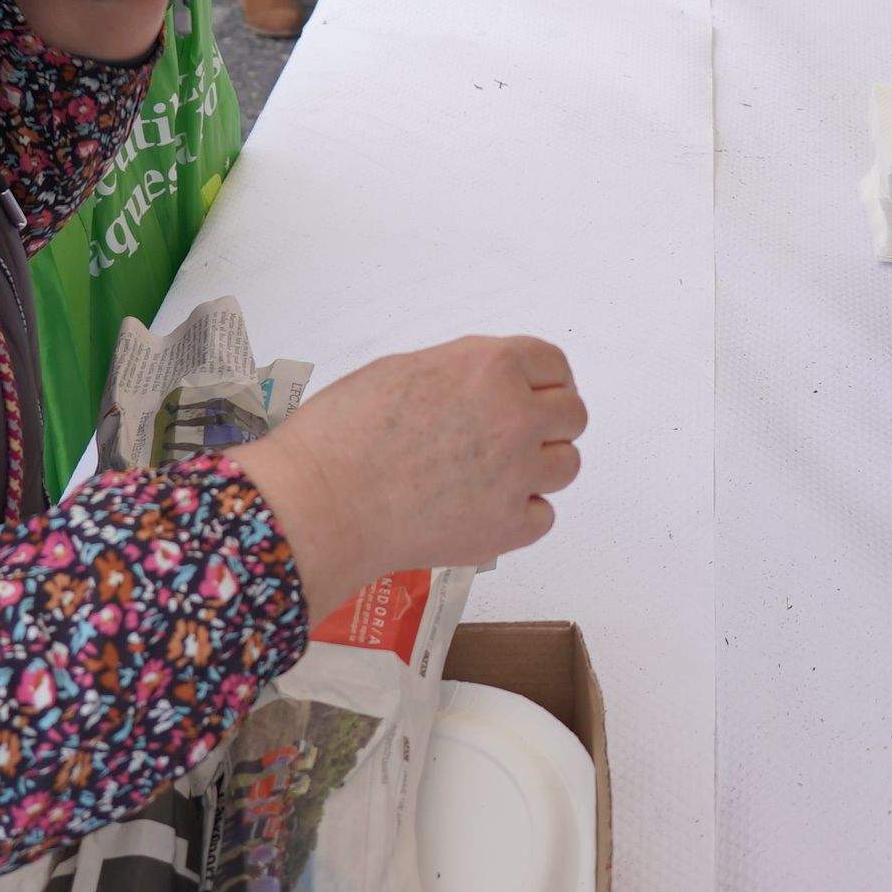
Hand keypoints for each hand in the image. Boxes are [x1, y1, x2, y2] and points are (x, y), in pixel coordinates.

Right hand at [228, 336, 587, 612]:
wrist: (319, 503)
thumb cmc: (341, 434)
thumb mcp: (404, 371)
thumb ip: (462, 374)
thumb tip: (486, 386)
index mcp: (490, 367)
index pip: (554, 365)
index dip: (544, 380)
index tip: (535, 394)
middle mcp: (516, 415)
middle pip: (572, 414)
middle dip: (548, 423)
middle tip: (515, 438)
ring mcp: (517, 474)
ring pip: (566, 466)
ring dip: (538, 469)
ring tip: (494, 476)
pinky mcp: (508, 527)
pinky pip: (542, 517)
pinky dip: (518, 516)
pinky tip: (480, 510)